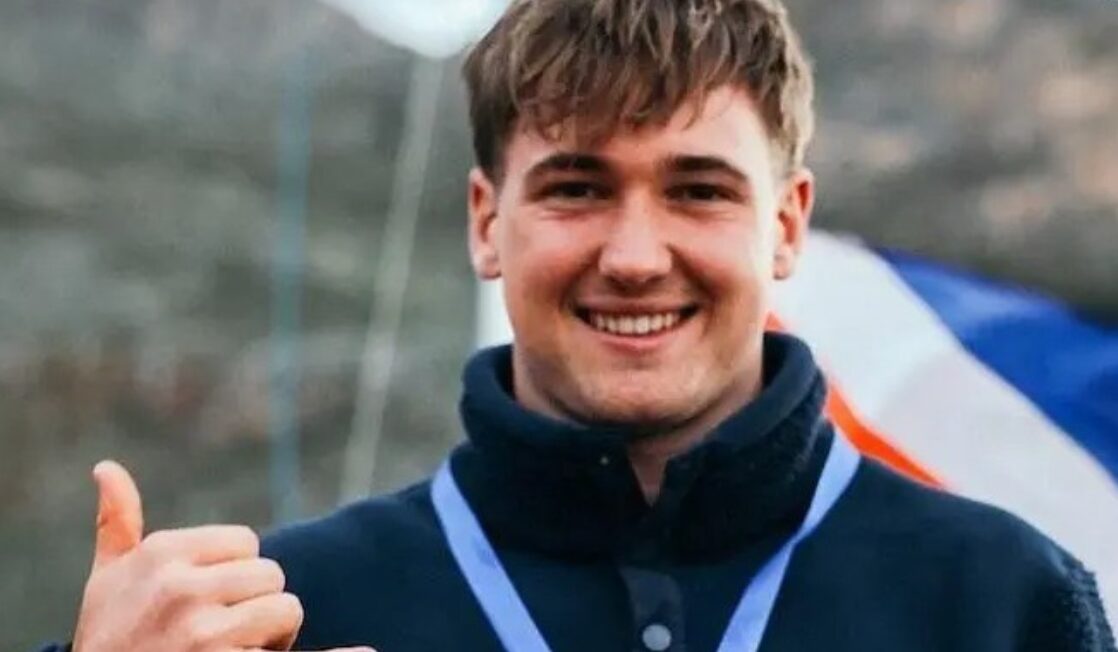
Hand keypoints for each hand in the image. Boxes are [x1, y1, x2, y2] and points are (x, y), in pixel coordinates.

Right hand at [71, 460, 374, 651]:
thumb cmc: (108, 640)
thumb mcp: (105, 583)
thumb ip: (116, 526)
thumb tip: (106, 469)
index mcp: (160, 554)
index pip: (245, 542)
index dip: (236, 576)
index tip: (208, 602)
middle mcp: (180, 587)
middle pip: (271, 576)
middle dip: (256, 606)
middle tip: (226, 636)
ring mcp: (202, 631)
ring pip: (285, 610)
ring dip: (271, 638)